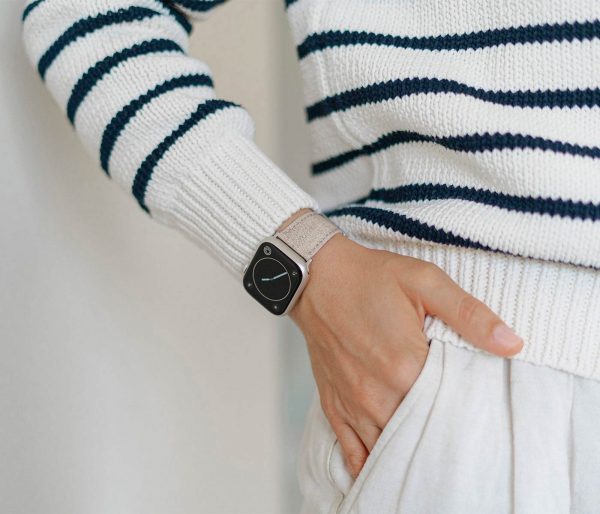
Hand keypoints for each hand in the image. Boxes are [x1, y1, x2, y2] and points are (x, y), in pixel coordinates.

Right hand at [289, 231, 522, 478]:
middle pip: (418, 436)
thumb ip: (470, 315)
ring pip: (386, 449)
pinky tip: (382, 468)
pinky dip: (368, 463)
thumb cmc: (370, 277)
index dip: (468, 414)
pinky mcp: (334, 403)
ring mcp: (353, 403)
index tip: (478, 411)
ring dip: (406, 453)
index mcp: (404, 366)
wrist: (317, 277)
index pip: (449, 411)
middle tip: (457, 433)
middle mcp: (376, 394)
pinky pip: (351, 450)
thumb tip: (513, 344)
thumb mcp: (425, 282)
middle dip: (439, 436)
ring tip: (427, 452)